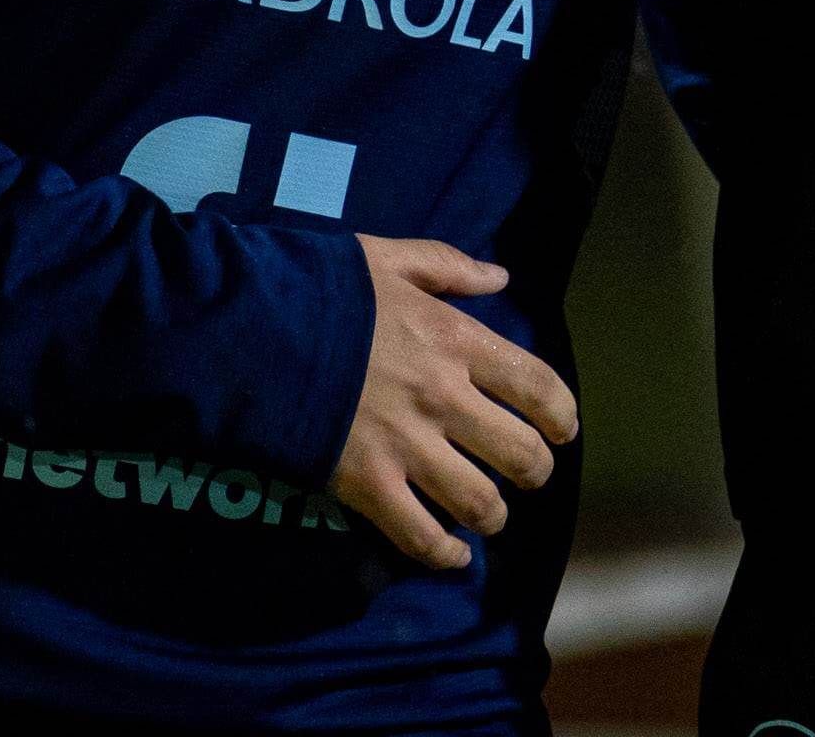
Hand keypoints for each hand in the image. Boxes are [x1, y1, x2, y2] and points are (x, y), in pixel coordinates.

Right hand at [332, 238, 578, 572]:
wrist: (253, 331)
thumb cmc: (323, 289)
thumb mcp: (389, 259)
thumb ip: (449, 266)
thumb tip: (500, 278)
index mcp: (456, 341)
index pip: (538, 386)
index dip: (561, 415)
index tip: (561, 429)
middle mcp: (444, 399)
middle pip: (520, 453)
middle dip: (534, 470)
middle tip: (527, 473)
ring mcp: (407, 447)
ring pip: (480, 502)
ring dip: (495, 514)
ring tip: (492, 513)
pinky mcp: (368, 484)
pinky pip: (421, 535)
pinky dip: (445, 554)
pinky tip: (454, 554)